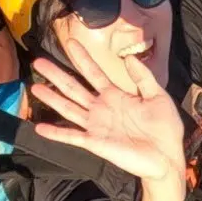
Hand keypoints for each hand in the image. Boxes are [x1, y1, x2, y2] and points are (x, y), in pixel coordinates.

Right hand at [31, 28, 188, 200]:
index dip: (82, 58)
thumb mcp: (158, 96)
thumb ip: (143, 77)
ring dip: (51, 98)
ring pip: (68, 108)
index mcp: (116, 95)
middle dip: (57, 74)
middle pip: (74, 87)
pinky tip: (39, 127)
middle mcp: (101, 108)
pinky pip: (71, 136)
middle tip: (39, 61)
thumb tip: (128, 57)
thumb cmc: (165, 128)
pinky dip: (55, 133)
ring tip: (34, 86)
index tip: (70, 42)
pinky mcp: (95, 142)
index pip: (94, 73)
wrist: (167, 158)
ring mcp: (96, 125)